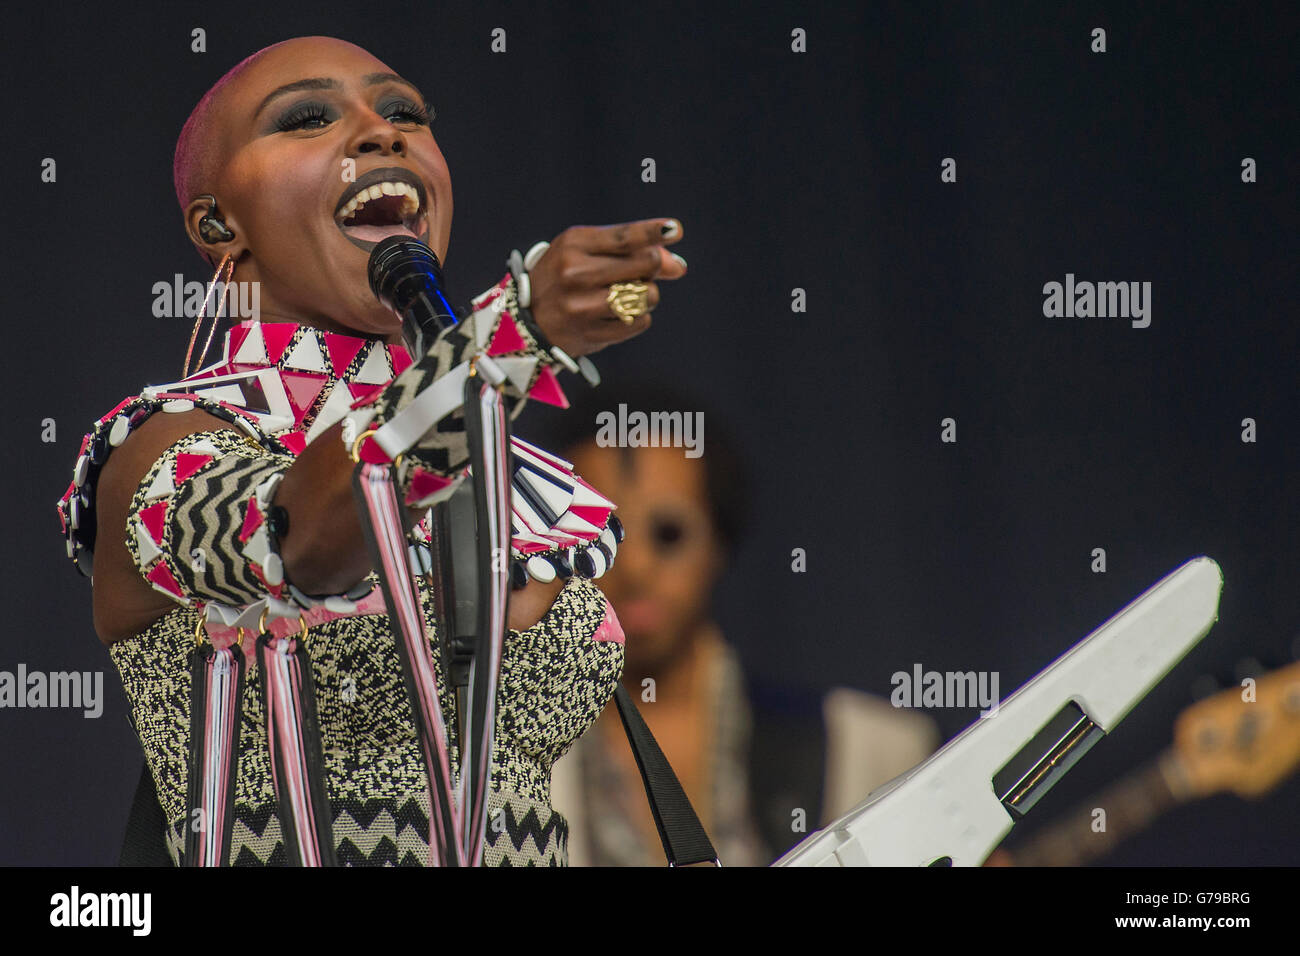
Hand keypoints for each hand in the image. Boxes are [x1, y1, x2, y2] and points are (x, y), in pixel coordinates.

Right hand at [526, 218, 686, 356]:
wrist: (528, 320)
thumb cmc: (566, 276)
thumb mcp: (586, 252)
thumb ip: (630, 250)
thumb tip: (678, 266)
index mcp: (573, 244)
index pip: (624, 236)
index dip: (653, 232)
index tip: (675, 229)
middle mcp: (575, 273)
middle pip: (645, 264)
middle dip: (653, 266)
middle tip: (643, 270)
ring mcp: (582, 306)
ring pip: (647, 295)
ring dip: (647, 294)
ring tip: (627, 294)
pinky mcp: (591, 334)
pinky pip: (640, 322)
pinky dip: (638, 316)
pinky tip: (620, 313)